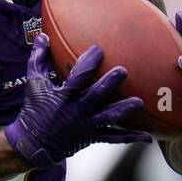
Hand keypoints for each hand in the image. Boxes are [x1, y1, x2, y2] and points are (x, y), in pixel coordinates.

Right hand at [4, 34, 150, 169]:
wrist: (33, 143)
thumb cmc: (34, 109)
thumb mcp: (34, 83)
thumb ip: (39, 59)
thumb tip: (43, 36)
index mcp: (63, 97)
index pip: (77, 78)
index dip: (87, 63)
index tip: (98, 50)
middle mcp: (76, 111)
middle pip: (95, 96)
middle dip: (109, 84)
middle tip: (123, 71)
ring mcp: (86, 126)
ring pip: (108, 118)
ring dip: (124, 110)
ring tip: (139, 102)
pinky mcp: (92, 137)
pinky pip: (113, 138)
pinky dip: (130, 136)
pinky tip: (147, 135)